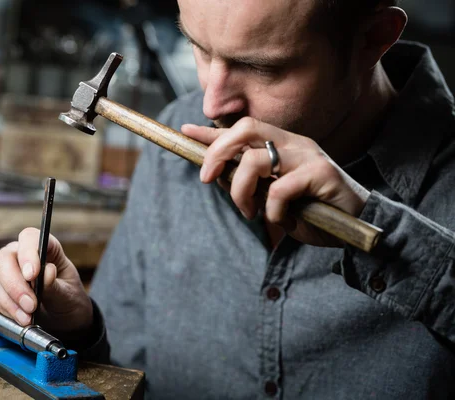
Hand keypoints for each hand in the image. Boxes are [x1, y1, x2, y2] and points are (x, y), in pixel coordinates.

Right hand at [0, 228, 92, 332]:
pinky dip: (4, 309)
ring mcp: (5, 269)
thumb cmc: (67, 299)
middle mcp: (20, 253)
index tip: (32, 275)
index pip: (30, 238)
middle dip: (15, 285)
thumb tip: (46, 272)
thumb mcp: (68, 294)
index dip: (28, 253)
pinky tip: (19, 317)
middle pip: (4, 258)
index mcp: (45, 247)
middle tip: (30, 306)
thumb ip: (55, 285)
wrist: (62, 317)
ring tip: (27, 318)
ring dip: (10, 302)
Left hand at [181, 117, 370, 246]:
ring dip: (241, 191)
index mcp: (280, 144)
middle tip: (206, 178)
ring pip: (255, 160)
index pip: (240, 130)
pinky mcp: (322, 172)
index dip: (211, 131)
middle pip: (244, 129)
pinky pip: (279, 188)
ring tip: (251, 213)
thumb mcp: (270, 197)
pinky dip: (273, 210)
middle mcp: (293, 142)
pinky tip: (285, 220)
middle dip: (217, 153)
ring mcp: (308, 155)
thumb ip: (248, 182)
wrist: (355, 225)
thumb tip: (215, 173)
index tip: (184, 130)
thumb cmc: (311, 210)